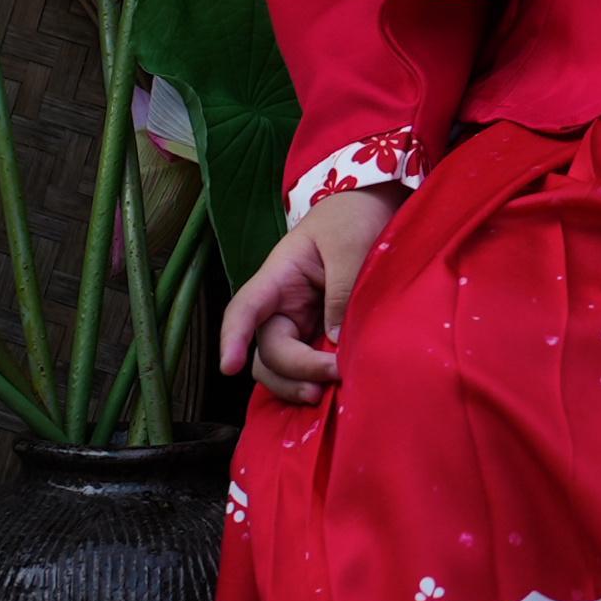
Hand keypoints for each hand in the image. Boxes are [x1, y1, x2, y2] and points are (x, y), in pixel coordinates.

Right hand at [221, 187, 401, 400]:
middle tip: (335, 375)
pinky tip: (336, 390)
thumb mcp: (350, 244)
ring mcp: (299, 323)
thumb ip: (341, 290)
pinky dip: (314, 381)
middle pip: (268, 349)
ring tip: (331, 391)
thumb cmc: (354, 218)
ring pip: (280, 366)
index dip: (233, 338)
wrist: (373, 208)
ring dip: (299, 384)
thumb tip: (334, 340)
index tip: (228, 367)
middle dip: (295, 369)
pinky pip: (306, 367)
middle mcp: (281, 306)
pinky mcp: (318, 336)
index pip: (244, 309)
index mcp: (279, 277)